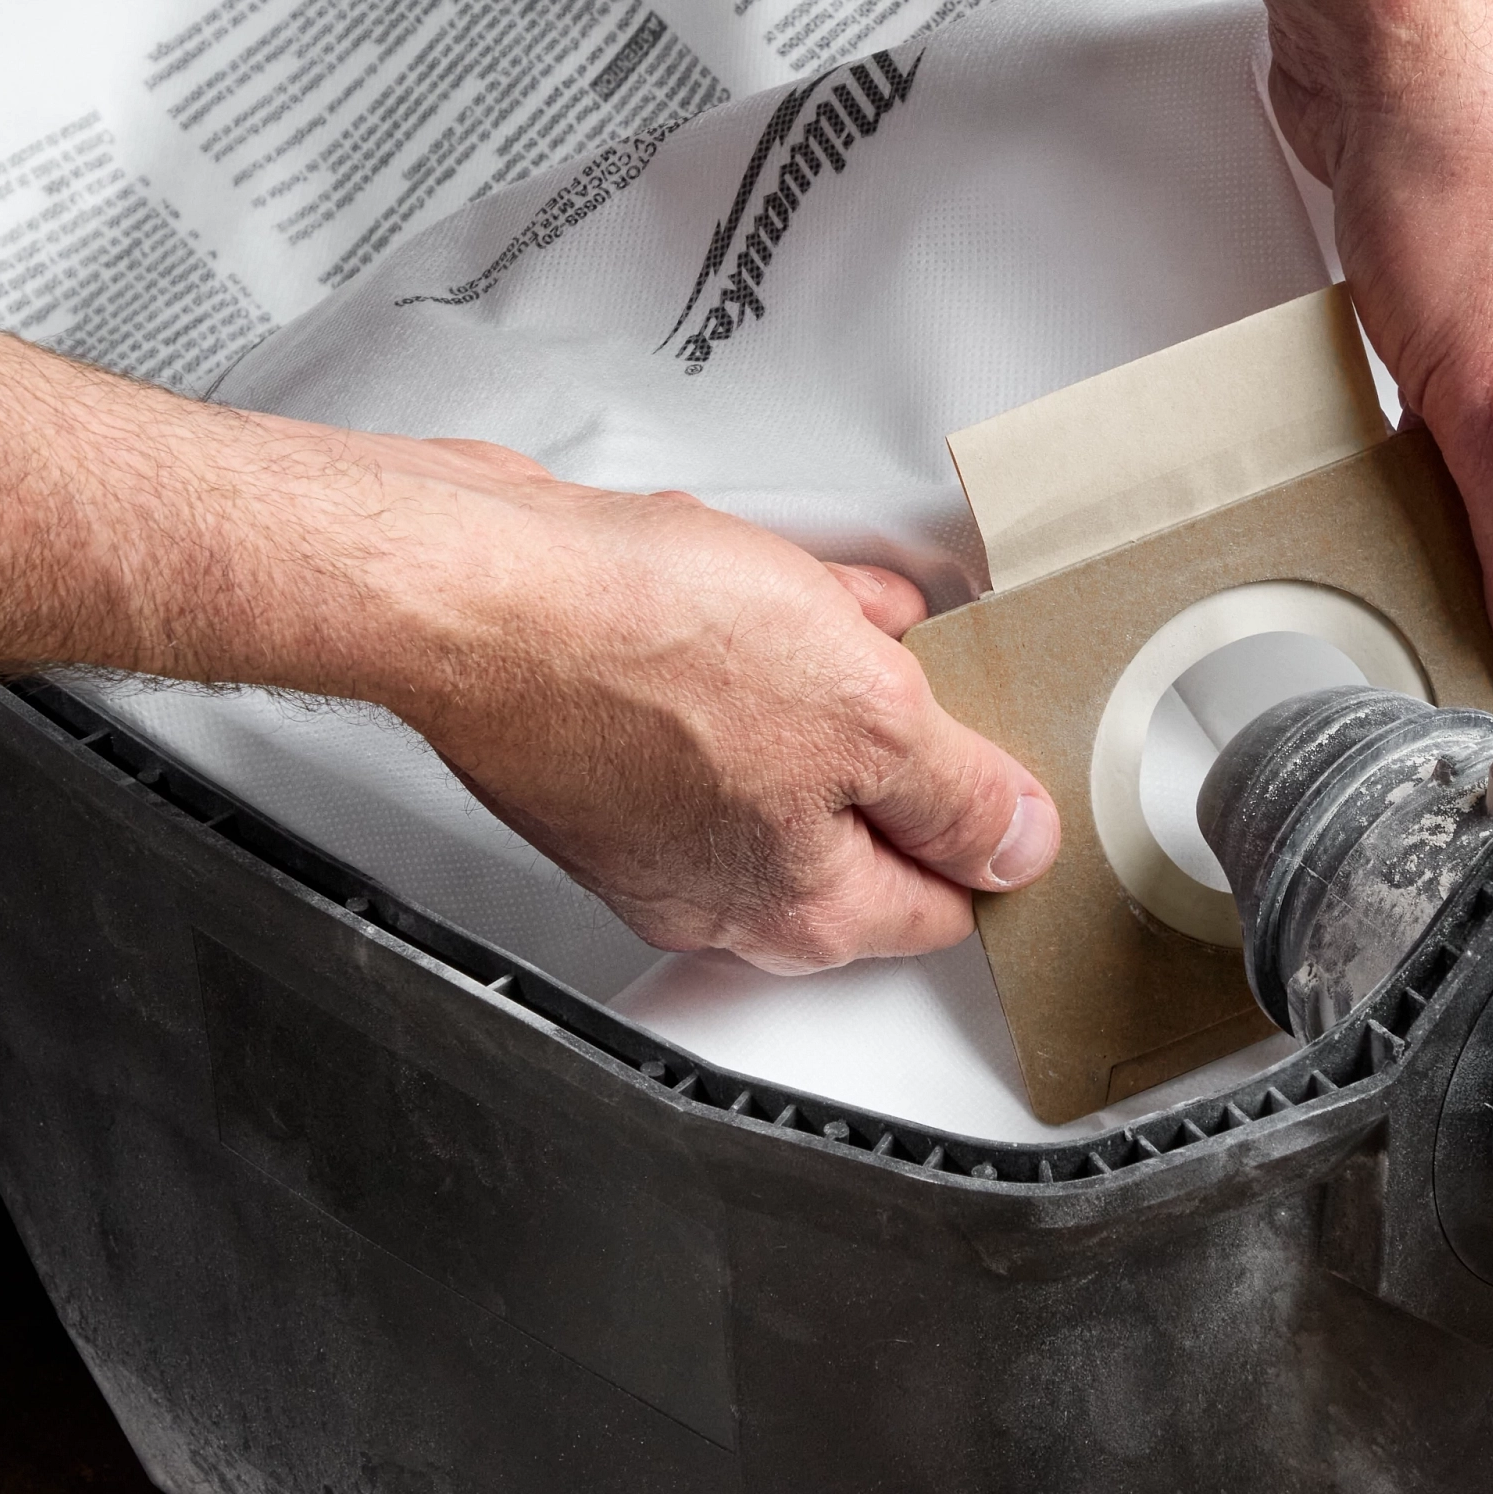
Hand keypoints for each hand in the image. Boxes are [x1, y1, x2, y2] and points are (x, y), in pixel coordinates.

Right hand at [350, 439, 1060, 970]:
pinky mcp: (604, 743)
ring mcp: (651, 821)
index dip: (994, 831)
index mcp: (801, 908)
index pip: (943, 907)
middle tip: (933, 668)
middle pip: (864, 828)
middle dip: (907, 738)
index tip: (1015, 763)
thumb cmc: (636, 649)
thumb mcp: (868, 713)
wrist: (472, 590)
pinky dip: (753, 643)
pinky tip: (766, 585)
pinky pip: (715, 700)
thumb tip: (1019, 845)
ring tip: (853, 611)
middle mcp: (718, 888)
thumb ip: (958, 793)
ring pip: (788, 751)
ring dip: (832, 676)